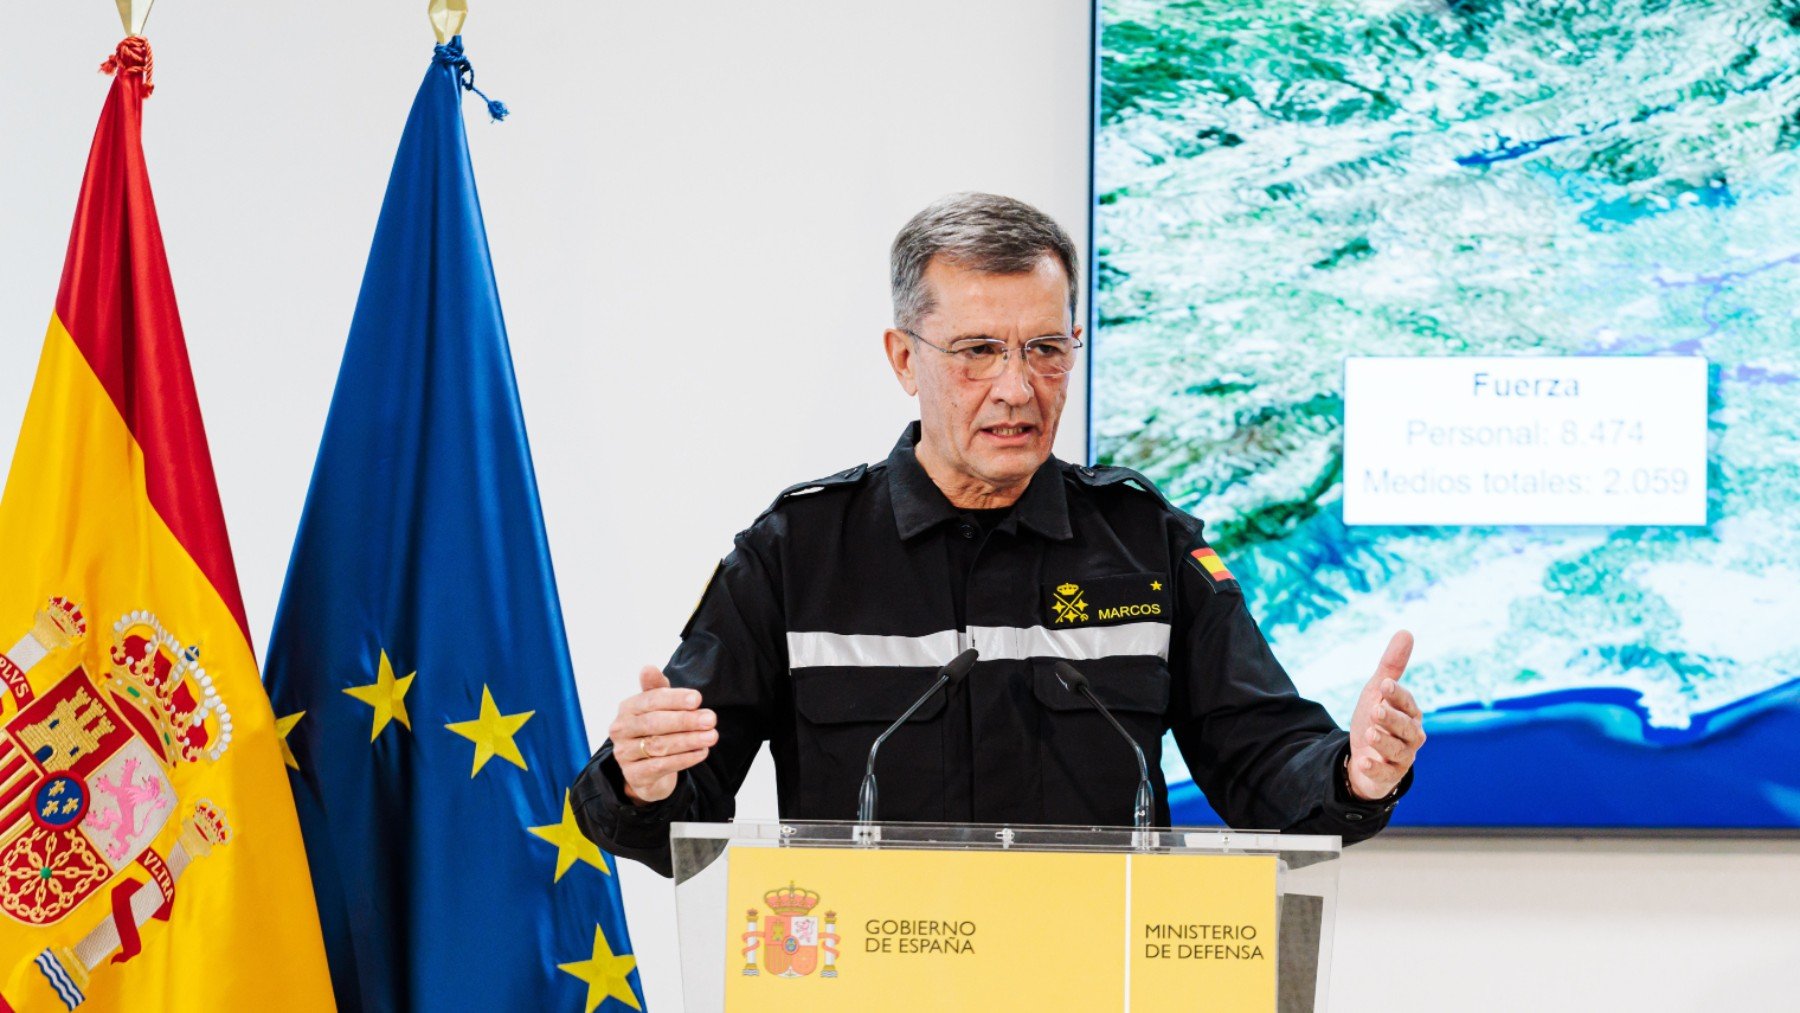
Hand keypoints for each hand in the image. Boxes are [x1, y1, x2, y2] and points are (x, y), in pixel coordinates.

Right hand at [608, 666, 717, 804]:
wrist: (647, 770)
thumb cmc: (655, 730)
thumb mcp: (657, 707)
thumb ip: (656, 688)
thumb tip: (648, 667)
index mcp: (627, 708)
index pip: (651, 700)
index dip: (675, 699)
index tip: (698, 699)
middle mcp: (621, 730)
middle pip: (655, 723)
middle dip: (685, 720)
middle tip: (711, 719)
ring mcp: (624, 754)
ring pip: (659, 745)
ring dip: (689, 740)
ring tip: (712, 736)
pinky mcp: (634, 775)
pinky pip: (661, 766)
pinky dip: (684, 759)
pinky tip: (702, 752)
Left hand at [1346, 630, 1423, 800]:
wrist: (1364, 756)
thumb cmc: (1376, 720)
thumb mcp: (1378, 692)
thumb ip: (1392, 666)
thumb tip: (1406, 632)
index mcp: (1410, 713)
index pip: (1407, 703)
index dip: (1397, 695)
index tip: (1384, 685)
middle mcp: (1411, 736)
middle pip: (1405, 727)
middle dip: (1391, 719)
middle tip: (1376, 710)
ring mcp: (1402, 757)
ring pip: (1398, 750)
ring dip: (1383, 742)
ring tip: (1369, 733)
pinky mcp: (1390, 775)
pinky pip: (1385, 773)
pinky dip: (1374, 768)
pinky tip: (1363, 761)